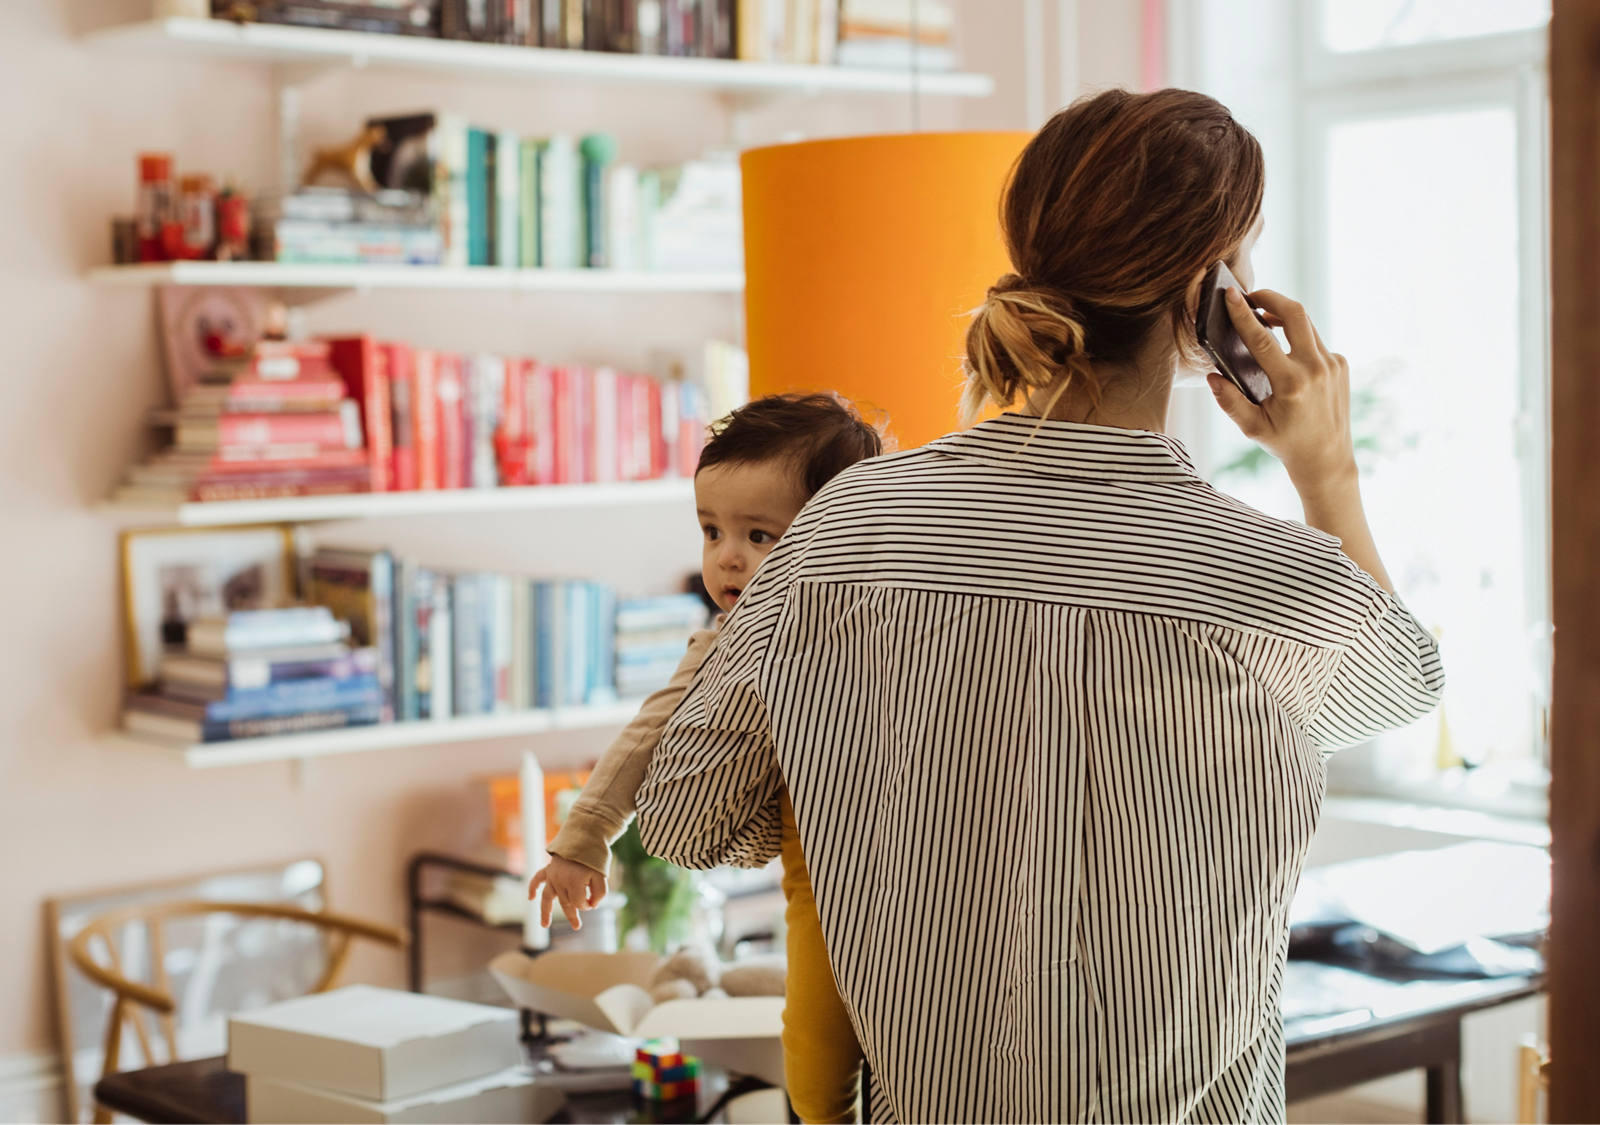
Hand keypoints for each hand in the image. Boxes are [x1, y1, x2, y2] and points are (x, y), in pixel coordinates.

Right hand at [526, 855, 607, 929]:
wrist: (585, 836)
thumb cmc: (595, 858)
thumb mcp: (602, 876)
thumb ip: (600, 894)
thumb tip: (591, 906)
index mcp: (574, 883)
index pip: (579, 903)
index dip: (587, 905)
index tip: (594, 900)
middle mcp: (560, 881)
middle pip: (565, 903)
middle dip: (572, 915)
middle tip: (577, 927)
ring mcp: (552, 876)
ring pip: (547, 898)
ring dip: (545, 912)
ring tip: (544, 925)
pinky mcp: (548, 869)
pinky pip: (537, 879)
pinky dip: (533, 888)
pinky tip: (531, 897)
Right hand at [1206, 287, 1357, 494]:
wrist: (1326, 458)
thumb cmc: (1285, 443)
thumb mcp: (1252, 427)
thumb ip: (1229, 401)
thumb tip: (1212, 377)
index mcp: (1291, 384)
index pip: (1262, 338)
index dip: (1243, 314)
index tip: (1231, 295)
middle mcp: (1316, 369)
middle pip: (1295, 313)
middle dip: (1271, 298)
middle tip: (1251, 295)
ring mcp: (1332, 364)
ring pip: (1306, 325)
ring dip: (1283, 315)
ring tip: (1263, 317)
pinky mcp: (1340, 364)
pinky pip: (1315, 342)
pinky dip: (1297, 339)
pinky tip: (1284, 351)